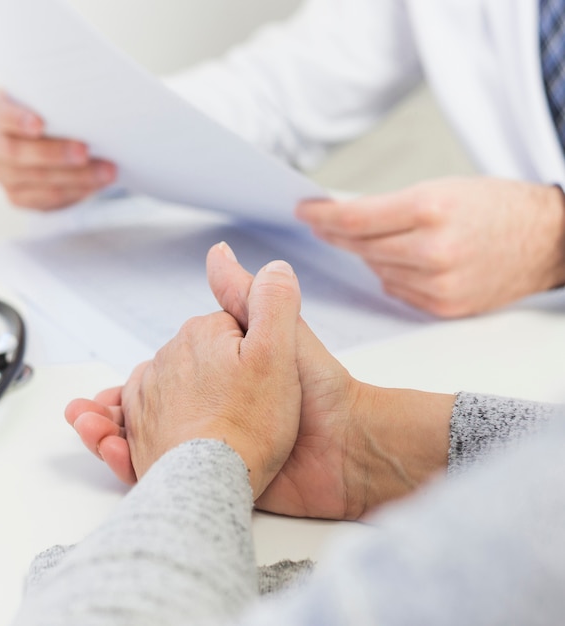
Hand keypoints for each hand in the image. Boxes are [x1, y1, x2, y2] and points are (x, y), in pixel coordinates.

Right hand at [0, 90, 116, 209]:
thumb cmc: (55, 120)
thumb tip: (89, 112)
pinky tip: (95, 185)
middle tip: (85, 151)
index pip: (1, 114)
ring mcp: (1, 172)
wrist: (53, 149)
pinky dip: (76, 191)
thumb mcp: (54, 107)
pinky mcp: (17, 196)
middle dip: (55, 153)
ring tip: (105, 171)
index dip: (18, 120)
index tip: (40, 124)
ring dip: (77, 176)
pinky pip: (48, 197)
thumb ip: (60, 107)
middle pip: (17, 152)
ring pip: (38, 177)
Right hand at [67, 243, 451, 519]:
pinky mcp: (217, 475)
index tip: (113, 382)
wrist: (348, 454)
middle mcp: (217, 407)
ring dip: (112, 433)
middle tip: (85, 410)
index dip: (140, 376)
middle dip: (114, 408)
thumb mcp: (277, 334)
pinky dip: (133, 464)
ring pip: (150, 439)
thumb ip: (247, 296)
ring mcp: (215, 442)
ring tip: (87, 425)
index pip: (171, 372)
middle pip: (151, 407)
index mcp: (226, 375)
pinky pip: (168, 473)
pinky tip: (112, 452)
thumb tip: (216, 251)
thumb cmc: (320, 390)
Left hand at [296, 176, 564, 316]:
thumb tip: (342, 221)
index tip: (304, 211)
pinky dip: (389, 274)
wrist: (546, 239)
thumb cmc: (494, 206)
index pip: (355, 219)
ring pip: (376, 270)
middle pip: (360, 247)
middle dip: (336, 234)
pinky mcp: (443, 306)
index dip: (322, 216)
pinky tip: (395, 262)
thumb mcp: (441, 188)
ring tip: (369, 239)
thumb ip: (390, 208)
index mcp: (431, 208)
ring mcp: (439, 283)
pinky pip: (396, 290)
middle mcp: (433, 249)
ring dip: (366, 255)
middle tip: (319, 225)